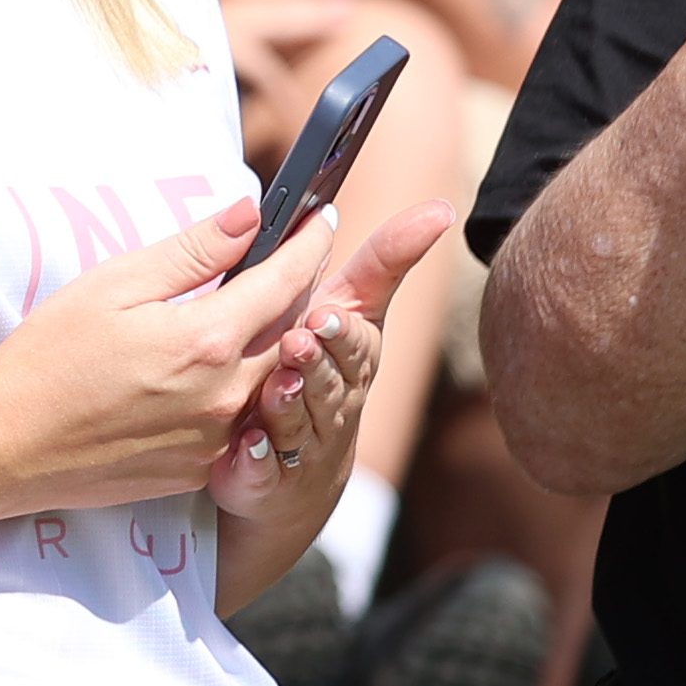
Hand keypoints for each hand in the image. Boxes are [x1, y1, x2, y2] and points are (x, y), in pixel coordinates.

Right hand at [0, 196, 321, 510]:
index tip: (320, 219)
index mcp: (207, 340)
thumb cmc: (49, 357)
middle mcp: (227, 393)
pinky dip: (247, 384)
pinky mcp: (204, 468)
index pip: (285, 280)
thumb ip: (191, 251)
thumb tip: (249, 216)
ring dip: (279, 338)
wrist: (9, 443)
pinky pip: (245, 418)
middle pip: (294, 330)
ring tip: (263, 309)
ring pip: (275, 377)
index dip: (309, 244)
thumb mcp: (113, 286)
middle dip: (301, 289)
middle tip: (298, 257)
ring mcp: (219, 438)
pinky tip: (219, 368)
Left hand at [208, 197, 455, 519]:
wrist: (296, 475)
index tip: (327, 310)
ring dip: (290, 402)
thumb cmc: (325, 371)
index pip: (356, 339)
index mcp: (350, 358)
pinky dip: (258, 458)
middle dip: (320, 359)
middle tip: (300, 336)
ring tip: (276, 382)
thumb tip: (438, 208)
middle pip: (332, 379)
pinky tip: (246, 444)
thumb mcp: (350, 313)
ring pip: (301, 421)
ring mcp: (304, 442)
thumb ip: (381, 264)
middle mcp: (335, 400)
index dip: (344, 328)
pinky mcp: (269, 478)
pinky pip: (265, 470)